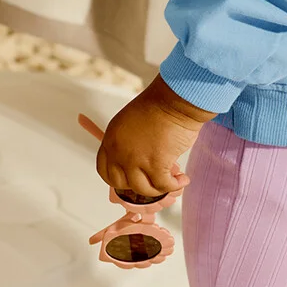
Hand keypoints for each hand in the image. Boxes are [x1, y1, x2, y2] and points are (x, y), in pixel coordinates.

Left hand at [94, 74, 213, 197]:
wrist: (177, 98)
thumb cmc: (162, 103)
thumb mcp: (133, 121)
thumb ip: (130, 141)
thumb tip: (139, 162)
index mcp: (112, 137)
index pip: (104, 170)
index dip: (118, 178)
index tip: (130, 179)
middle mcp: (119, 150)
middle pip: (120, 183)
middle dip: (137, 185)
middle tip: (151, 181)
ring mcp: (136, 160)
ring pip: (142, 189)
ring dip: (158, 189)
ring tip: (173, 181)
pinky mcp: (156, 165)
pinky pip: (163, 186)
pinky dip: (175, 185)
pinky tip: (183, 179)